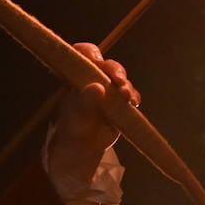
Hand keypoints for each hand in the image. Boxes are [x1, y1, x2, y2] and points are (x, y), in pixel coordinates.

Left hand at [47, 44, 140, 184]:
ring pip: (119, 78)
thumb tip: (97, 88)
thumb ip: (84, 103)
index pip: (81, 54)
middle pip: (106, 65)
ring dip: (125, 83)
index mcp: (75, 78)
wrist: (81, 152)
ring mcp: (107, 90)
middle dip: (114, 70)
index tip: (96, 60)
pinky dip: (133, 97)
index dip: (89, 52)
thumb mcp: (76, 119)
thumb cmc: (71, 132)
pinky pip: (130, 94)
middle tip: (117, 80)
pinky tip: (132, 103)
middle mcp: (92, 79)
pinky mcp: (119, 103)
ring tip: (125, 95)